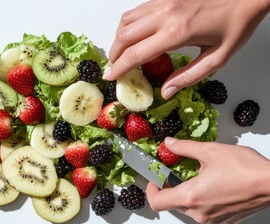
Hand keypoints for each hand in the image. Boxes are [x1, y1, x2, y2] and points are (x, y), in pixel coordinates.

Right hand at [105, 0, 269, 98]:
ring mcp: (162, 2)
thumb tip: (165, 92)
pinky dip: (128, 26)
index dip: (118, 68)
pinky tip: (133, 36)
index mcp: (177, 33)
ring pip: (126, 21)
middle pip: (124, 37)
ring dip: (118, 39)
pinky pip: (136, 11)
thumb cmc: (236, 24)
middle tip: (114, 69)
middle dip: (113, 56)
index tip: (110, 77)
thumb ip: (188, 77)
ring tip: (120, 54)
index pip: (136, 54)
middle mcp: (164, 15)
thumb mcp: (217, 58)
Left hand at [146, 137, 269, 223]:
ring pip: (189, 208)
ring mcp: (213, 218)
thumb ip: (184, 148)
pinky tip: (214, 184)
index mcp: (191, 196)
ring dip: (189, 193)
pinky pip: (205, 211)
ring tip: (199, 176)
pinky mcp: (224, 219)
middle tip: (176, 173)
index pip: (157, 202)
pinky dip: (204, 199)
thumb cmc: (246, 169)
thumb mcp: (210, 151)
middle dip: (171, 188)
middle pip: (173, 204)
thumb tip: (169, 144)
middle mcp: (199, 212)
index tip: (155, 179)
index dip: (151, 190)